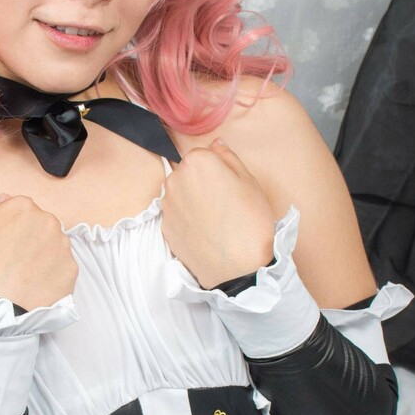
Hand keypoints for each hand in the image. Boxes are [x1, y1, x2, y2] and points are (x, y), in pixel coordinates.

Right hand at [0, 194, 77, 307]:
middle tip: (17, 262)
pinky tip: (35, 288)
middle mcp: (47, 221)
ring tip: (26, 278)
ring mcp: (62, 246)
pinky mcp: (71, 271)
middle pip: (44, 226)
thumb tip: (7, 200)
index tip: (9, 242)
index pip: (24, 210)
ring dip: (45, 258)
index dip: (16, 227)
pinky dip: (53, 278)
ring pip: (56, 247)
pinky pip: (63, 270)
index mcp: (21, 207)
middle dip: (34, 241)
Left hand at [160, 138, 276, 288]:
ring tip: (214, 219)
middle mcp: (175, 180)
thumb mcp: (250, 182)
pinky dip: (187, 220)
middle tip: (223, 202)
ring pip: (180, 194)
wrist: (237, 269)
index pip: (203, 155)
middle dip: (201, 182)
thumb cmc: (250, 222)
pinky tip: (204, 232)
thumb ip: (229, 158)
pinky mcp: (164, 228)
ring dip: (192, 200)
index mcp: (197, 162)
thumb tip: (217, 145)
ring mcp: (167, 206)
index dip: (218, 169)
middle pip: (187, 173)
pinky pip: (176, 215)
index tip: (229, 184)